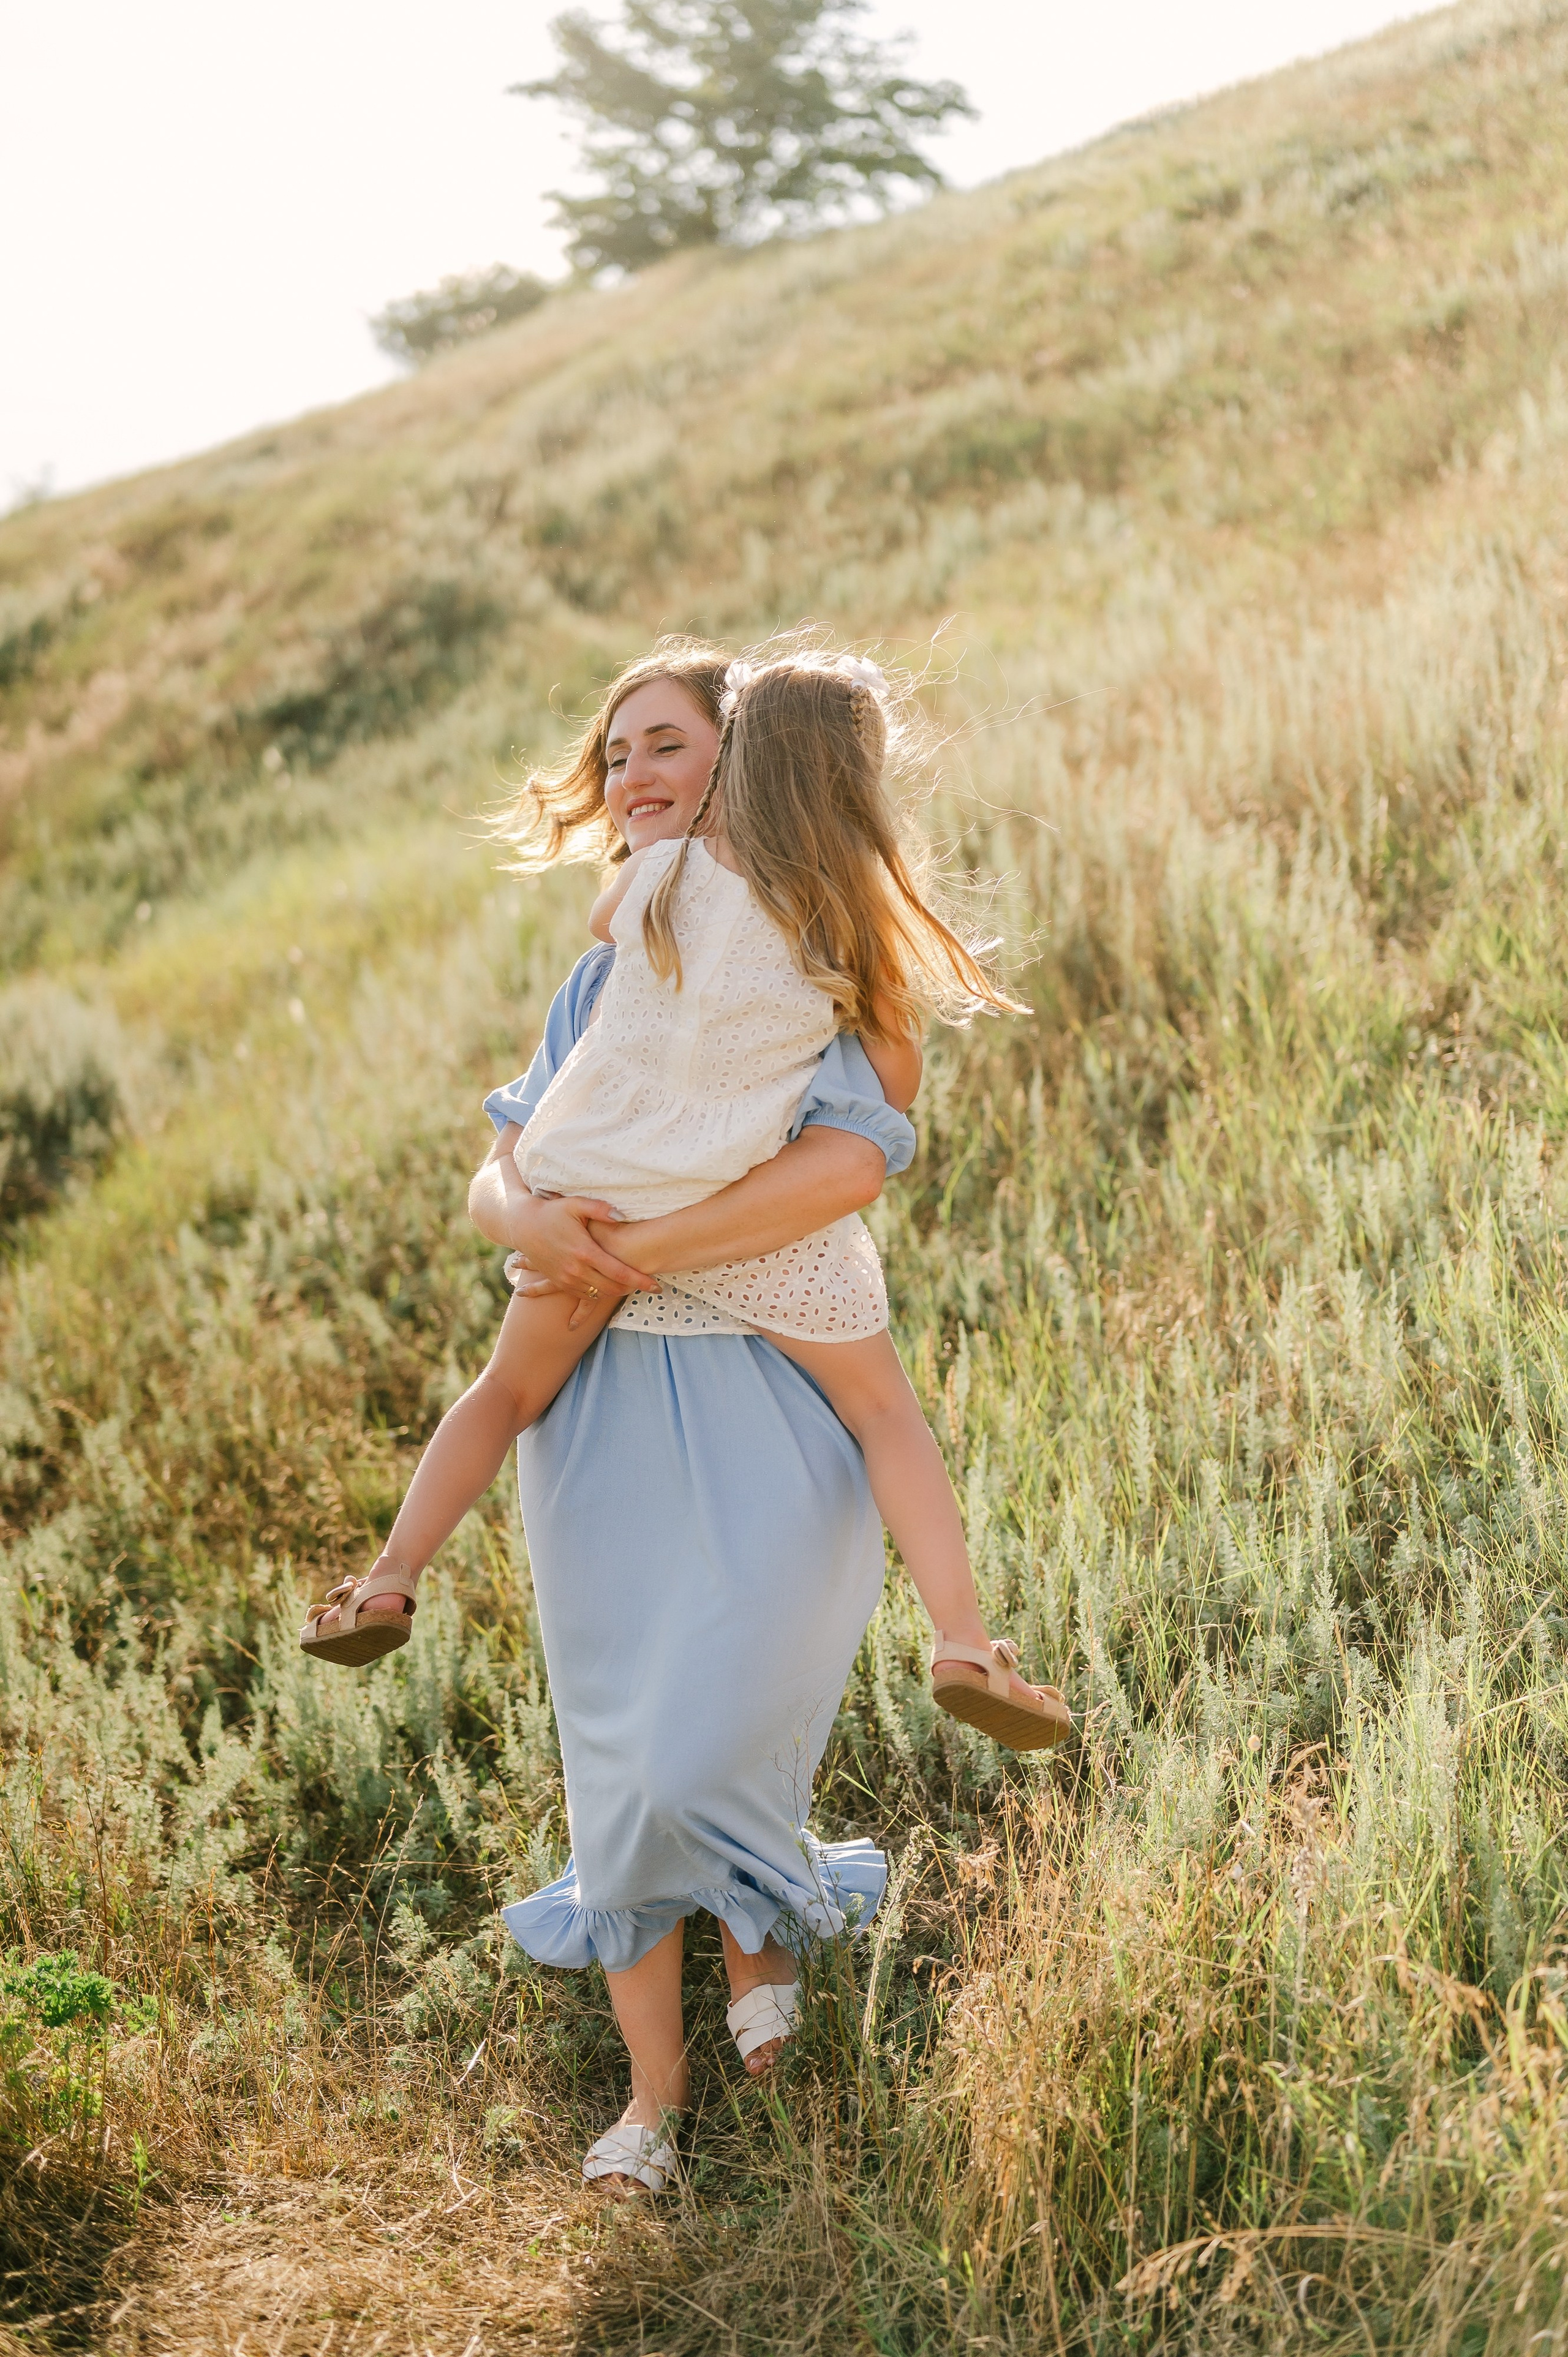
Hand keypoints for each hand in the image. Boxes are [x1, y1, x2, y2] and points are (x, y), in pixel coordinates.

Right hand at [507, 1192, 657, 1300]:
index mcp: (584, 1251)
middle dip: (632, 1289)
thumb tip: (623, 1215)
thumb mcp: (576, 1205)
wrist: (523, 1225)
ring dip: (616, 1292)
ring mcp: (566, 1279)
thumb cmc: (552, 1212)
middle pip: (612, 1288)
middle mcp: (576, 1269)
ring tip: (631, 1286)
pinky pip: (583, 1295)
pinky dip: (598, 1294)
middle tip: (647, 1286)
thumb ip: (601, 1209)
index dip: (639, 1280)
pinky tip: (608, 1288)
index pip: (619, 1272)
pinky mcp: (559, 1282)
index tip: (655, 1286)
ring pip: (598, 1295)